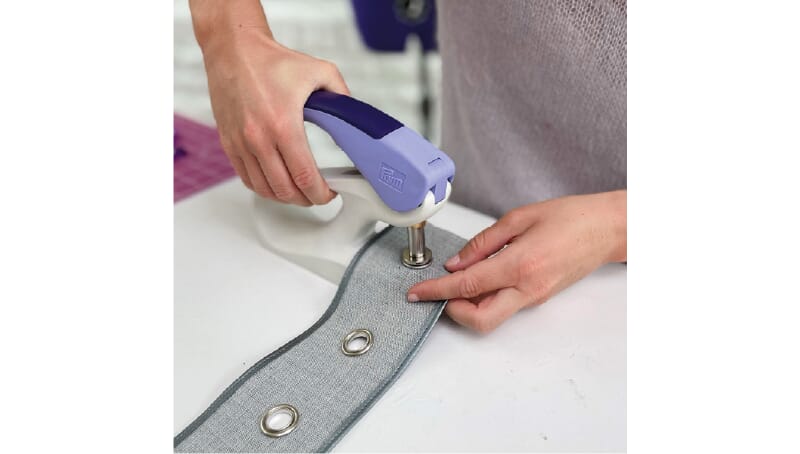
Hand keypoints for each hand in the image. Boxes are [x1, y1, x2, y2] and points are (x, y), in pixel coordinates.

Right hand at [197, 19, 348, 204]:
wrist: (234, 50)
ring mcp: (240, 144)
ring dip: (285, 197)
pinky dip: (264, 188)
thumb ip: (342, 96)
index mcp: (283, 125)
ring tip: (299, 192)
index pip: (304, 177)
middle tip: (317, 195)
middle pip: (284, 190)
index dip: (320, 193)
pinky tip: (276, 184)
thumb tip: (353, 116)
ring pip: (264, 189)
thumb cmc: (271, 61)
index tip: (329, 193)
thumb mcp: (319, 71)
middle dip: (305, 199)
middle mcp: (258, 138)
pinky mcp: (228, 143)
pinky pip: (246, 178)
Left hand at [407, 191, 626, 332]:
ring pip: (492, 316)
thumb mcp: (519, 218)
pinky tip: (480, 277)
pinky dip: (485, 298)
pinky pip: (505, 306)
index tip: (417, 292)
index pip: (467, 285)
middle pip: (479, 319)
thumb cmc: (571, 217)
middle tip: (437, 292)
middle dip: (452, 311)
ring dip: (468, 305)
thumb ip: (483, 243)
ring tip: (458, 280)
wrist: (607, 229)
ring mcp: (535, 297)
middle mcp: (527, 288)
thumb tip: (457, 262)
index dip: (437, 291)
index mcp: (520, 264)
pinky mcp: (539, 297)